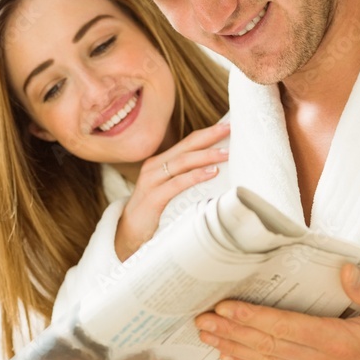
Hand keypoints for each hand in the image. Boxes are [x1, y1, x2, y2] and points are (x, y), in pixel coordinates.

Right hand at [115, 121, 229, 261]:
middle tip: (231, 128)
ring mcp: (152, 180)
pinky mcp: (153, 197)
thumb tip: (218, 172)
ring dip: (206, 155)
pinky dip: (195, 176)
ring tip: (226, 153)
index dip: (207, 133)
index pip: (187, 142)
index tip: (228, 125)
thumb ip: (186, 179)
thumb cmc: (154, 213)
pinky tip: (211, 173)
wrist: (128, 234)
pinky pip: (177, 183)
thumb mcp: (169, 191)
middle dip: (210, 136)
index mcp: (160, 163)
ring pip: (183, 161)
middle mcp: (154, 167)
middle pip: (186, 146)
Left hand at [196, 263, 359, 359]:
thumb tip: (345, 271)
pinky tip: (229, 357)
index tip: (224, 309)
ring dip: (232, 348)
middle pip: (266, 345)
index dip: (251, 318)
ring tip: (206, 336)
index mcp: (337, 342)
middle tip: (201, 320)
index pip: (284, 327)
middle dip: (230, 332)